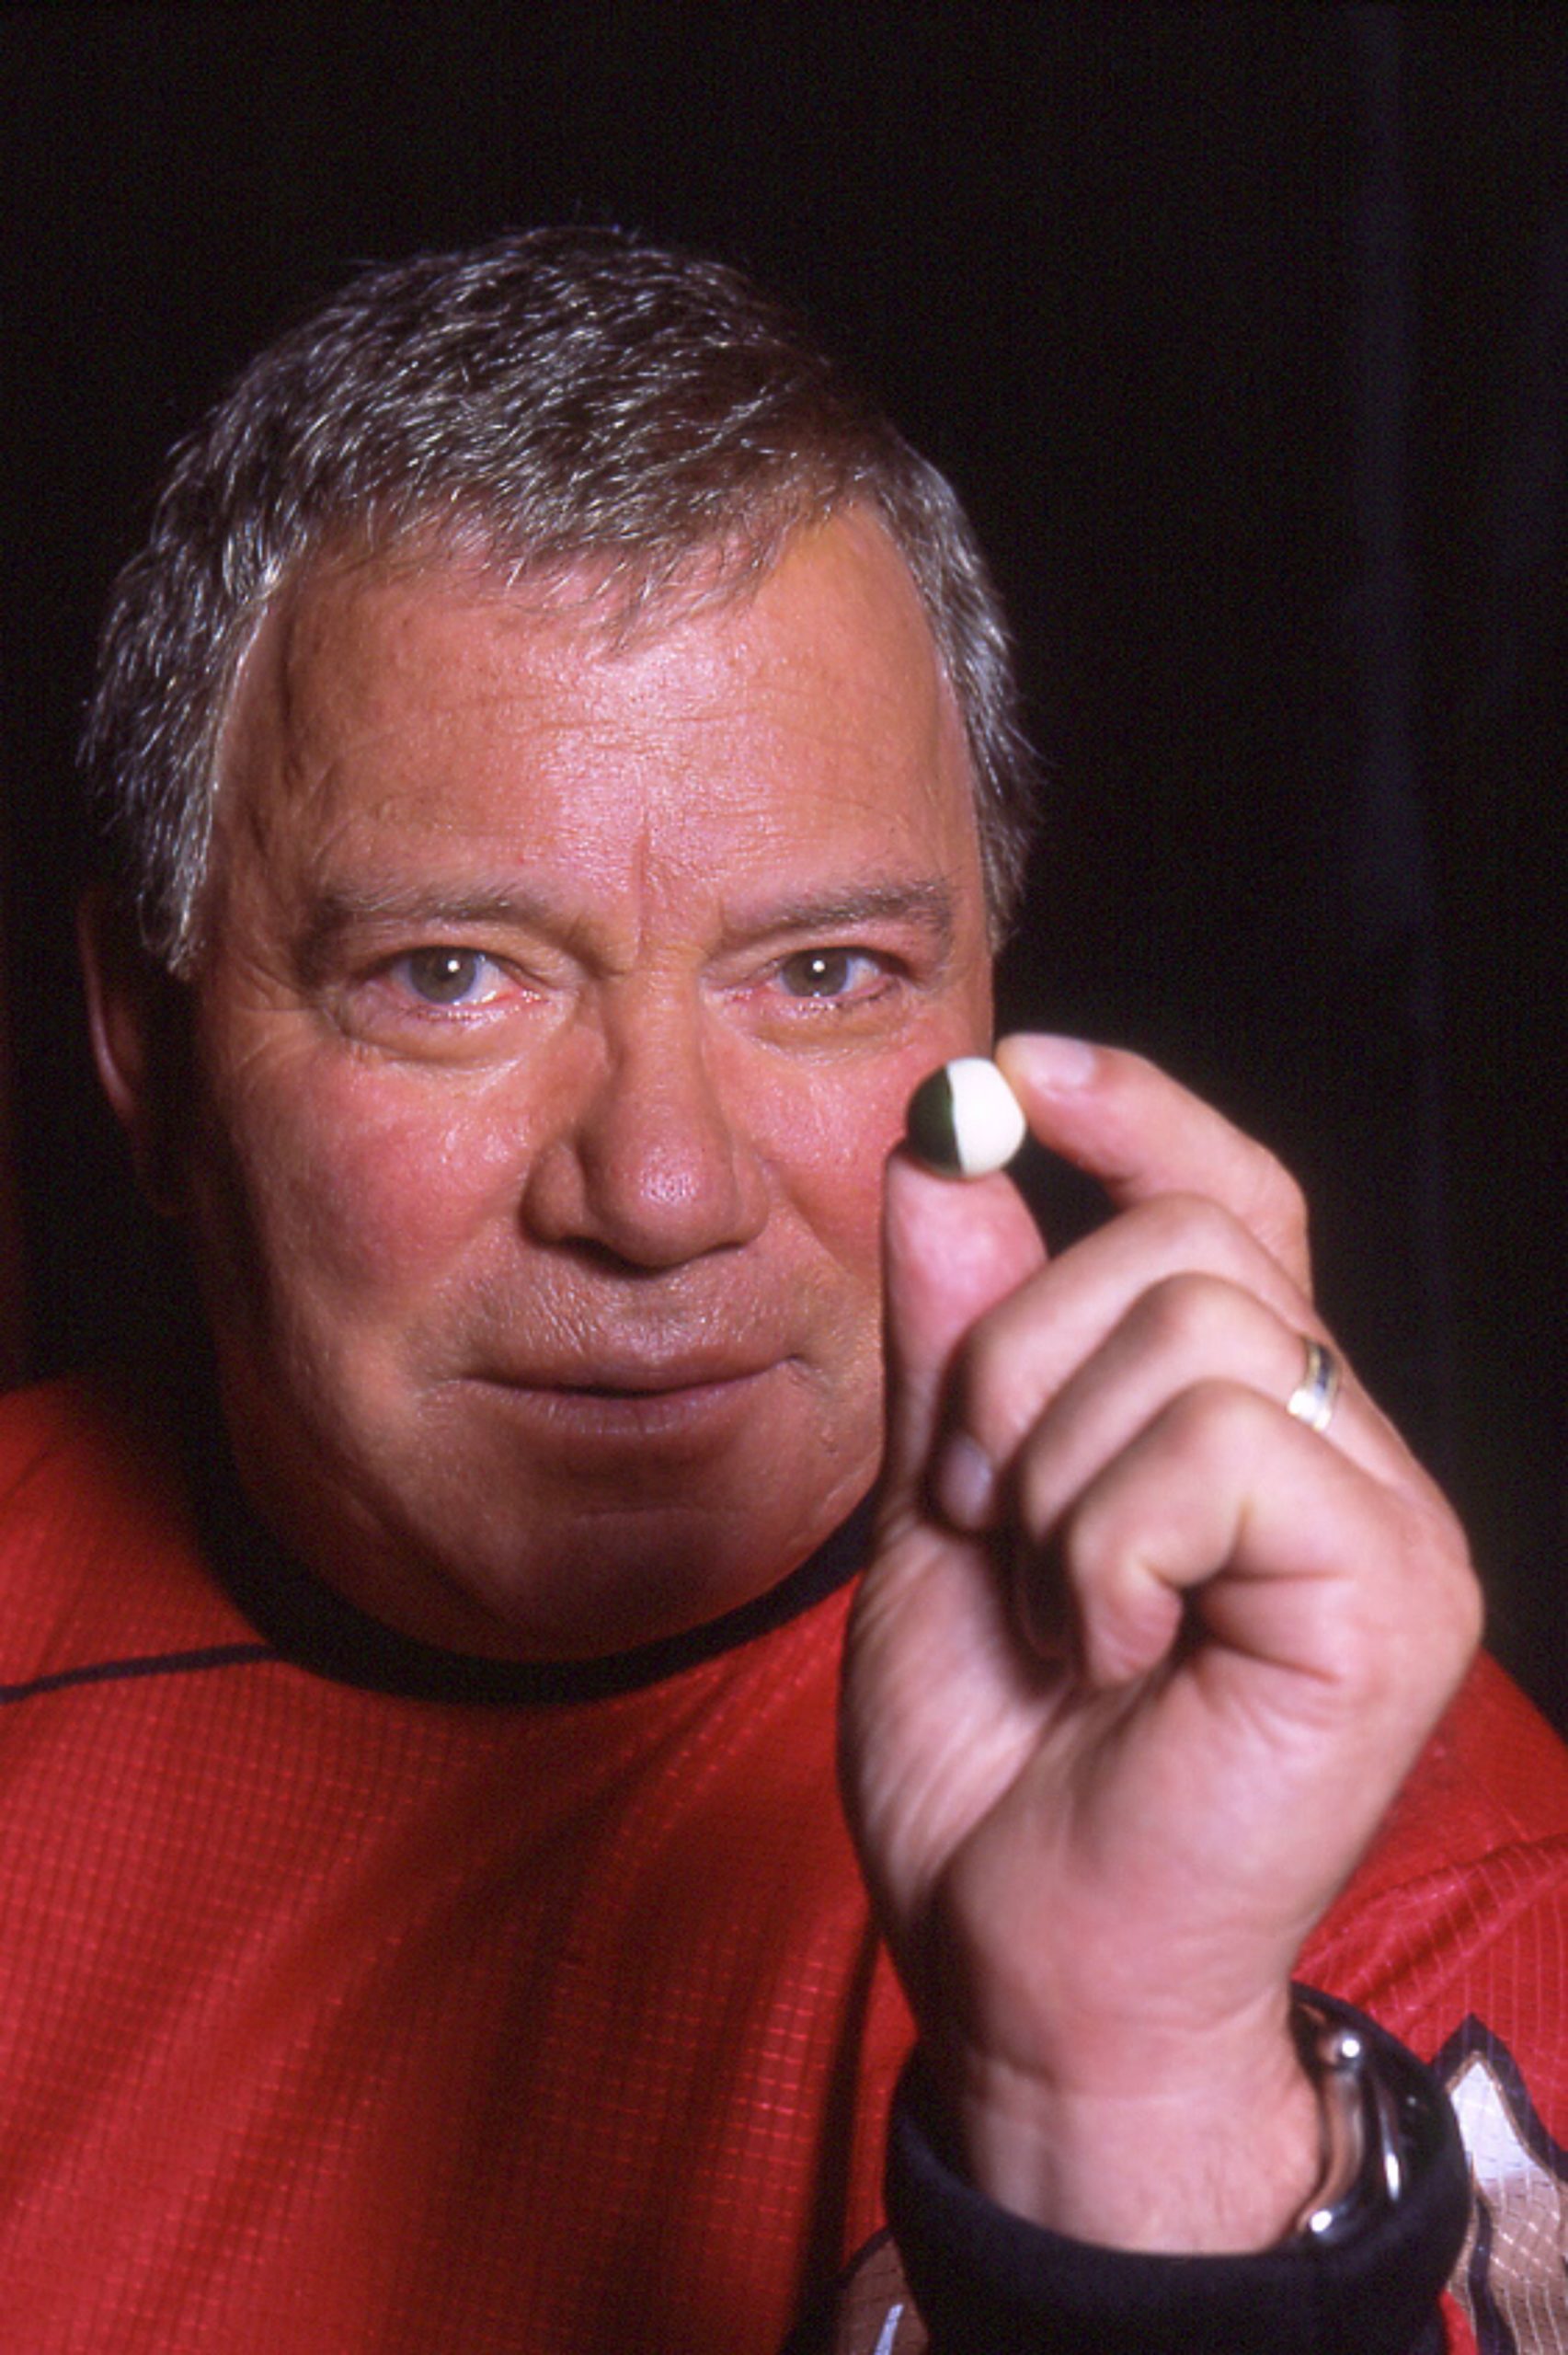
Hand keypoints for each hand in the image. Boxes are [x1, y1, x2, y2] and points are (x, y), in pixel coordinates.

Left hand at [841, 1036, 1480, 2250]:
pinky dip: (1105, 1547)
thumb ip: (953, 1344)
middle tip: (982, 1517)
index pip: (1233, 1197)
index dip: (1132, 1110)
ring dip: (1054, 1471)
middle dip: (1019, 1363)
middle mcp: (1341, 1451)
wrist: (1030, 1975)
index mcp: (1245, 1426)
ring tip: (1051, 1607)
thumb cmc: (996, 1769)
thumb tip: (946, 1157)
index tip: (1011, 1073)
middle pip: (1190, 1242)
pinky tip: (1109, 1656)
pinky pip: (1218, 1450)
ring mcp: (1383, 1520)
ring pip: (1198, 1330)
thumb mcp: (940, 1516)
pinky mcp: (1391, 1594)